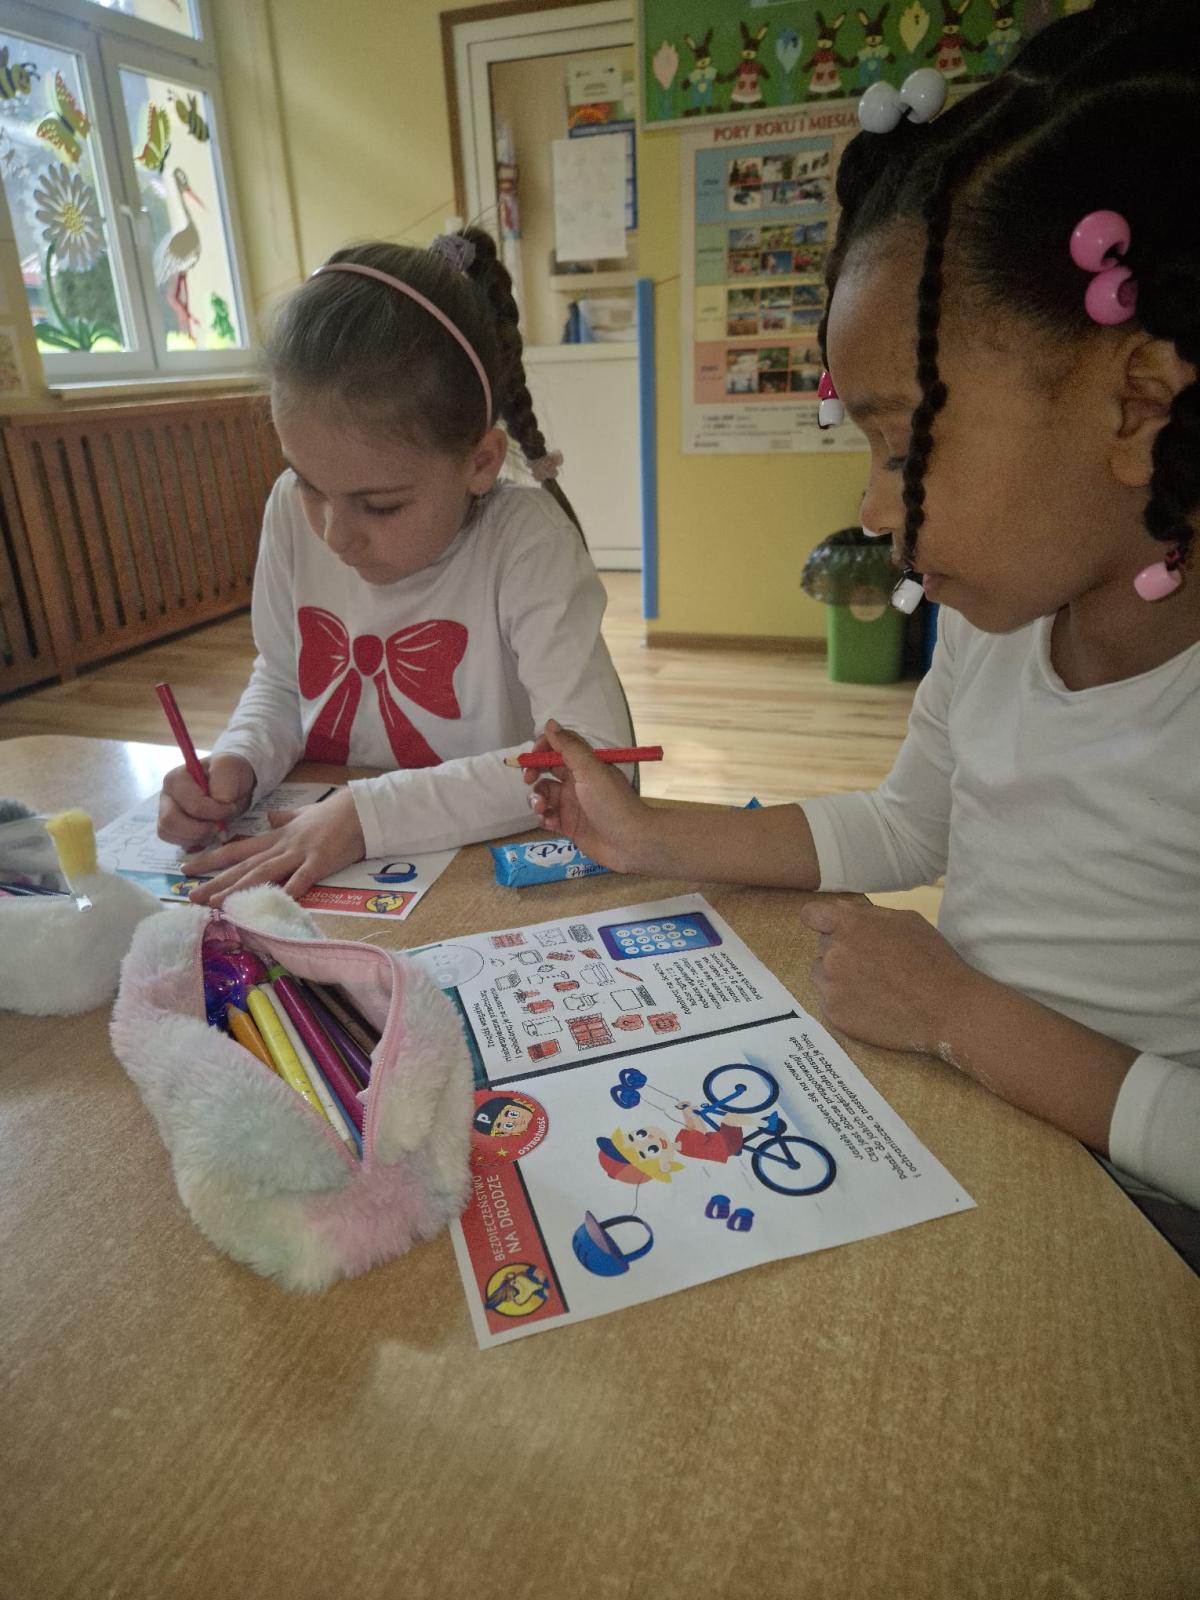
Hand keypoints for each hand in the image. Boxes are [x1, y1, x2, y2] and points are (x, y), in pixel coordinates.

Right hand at [157, 754, 255, 849]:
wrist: (233, 784)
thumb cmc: (229, 774)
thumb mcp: (231, 768)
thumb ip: (224, 784)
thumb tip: (218, 803)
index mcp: (177, 778)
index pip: (193, 805)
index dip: (216, 812)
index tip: (232, 808)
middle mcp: (167, 796)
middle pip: (170, 821)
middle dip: (200, 829)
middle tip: (220, 826)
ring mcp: (166, 812)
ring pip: (170, 834)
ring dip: (197, 837)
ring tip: (215, 828)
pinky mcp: (172, 829)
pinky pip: (175, 842)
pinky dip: (194, 842)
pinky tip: (208, 833)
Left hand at [181, 788, 365, 905]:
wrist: (359, 808)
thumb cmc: (334, 814)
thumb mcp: (303, 814)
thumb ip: (285, 818)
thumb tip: (270, 817)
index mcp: (277, 836)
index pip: (238, 847)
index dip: (211, 857)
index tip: (187, 866)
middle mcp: (282, 845)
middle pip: (244, 864)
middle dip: (215, 880)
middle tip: (189, 896)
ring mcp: (300, 853)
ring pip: (263, 872)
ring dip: (238, 888)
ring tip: (216, 903)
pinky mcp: (320, 861)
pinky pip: (302, 878)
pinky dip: (289, 890)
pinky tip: (273, 902)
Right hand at [525, 720, 658, 872]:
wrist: (630, 842)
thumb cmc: (612, 802)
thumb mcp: (590, 770)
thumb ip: (569, 747)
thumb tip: (550, 723)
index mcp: (584, 765)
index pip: (558, 748)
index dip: (542, 749)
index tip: (532, 757)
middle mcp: (576, 782)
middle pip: (546, 771)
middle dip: (533, 773)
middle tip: (528, 780)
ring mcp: (572, 805)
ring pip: (543, 795)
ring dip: (537, 799)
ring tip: (542, 808)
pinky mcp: (568, 825)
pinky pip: (547, 817)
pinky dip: (544, 818)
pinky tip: (551, 823)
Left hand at [799, 897, 979, 1054]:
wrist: (947, 1008)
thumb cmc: (932, 959)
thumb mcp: (905, 920)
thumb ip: (866, 914)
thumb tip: (838, 910)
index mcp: (848, 926)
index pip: (811, 914)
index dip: (821, 921)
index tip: (832, 930)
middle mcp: (833, 954)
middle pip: (824, 947)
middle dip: (842, 951)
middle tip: (873, 965)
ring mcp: (831, 986)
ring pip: (822, 974)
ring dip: (839, 977)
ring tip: (873, 987)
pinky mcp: (834, 1014)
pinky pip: (830, 1001)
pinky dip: (846, 1002)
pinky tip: (872, 1005)